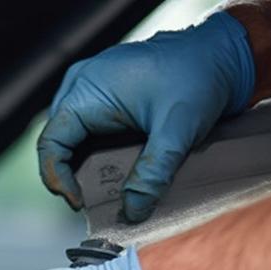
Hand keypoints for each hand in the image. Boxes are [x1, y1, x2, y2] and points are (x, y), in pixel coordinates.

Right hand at [38, 11, 254, 222]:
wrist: (219, 55)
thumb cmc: (198, 79)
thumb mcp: (177, 130)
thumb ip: (154, 172)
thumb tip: (133, 212)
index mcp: (88, 89)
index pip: (51, 145)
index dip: (58, 179)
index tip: (80, 203)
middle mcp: (81, 85)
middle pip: (56, 143)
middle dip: (67, 176)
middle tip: (89, 202)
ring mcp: (89, 88)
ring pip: (67, 138)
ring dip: (77, 166)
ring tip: (97, 189)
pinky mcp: (101, 94)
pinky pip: (81, 130)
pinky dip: (89, 154)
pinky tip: (108, 171)